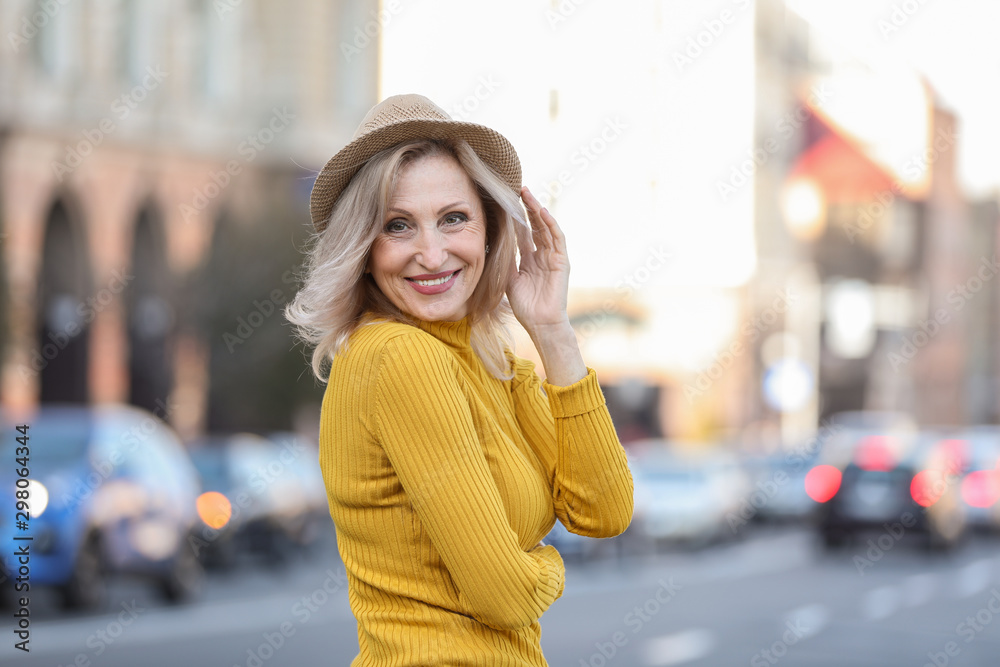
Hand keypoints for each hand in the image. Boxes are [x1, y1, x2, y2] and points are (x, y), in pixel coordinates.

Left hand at [507, 186, 570, 333]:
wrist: (540, 323)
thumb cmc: (525, 306)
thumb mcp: (508, 279)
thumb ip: (505, 260)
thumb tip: (494, 243)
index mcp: (530, 259)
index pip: (523, 233)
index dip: (516, 218)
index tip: (506, 202)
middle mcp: (543, 255)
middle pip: (535, 226)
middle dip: (527, 208)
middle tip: (517, 190)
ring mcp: (553, 257)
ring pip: (546, 227)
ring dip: (537, 210)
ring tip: (528, 194)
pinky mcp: (562, 261)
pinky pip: (557, 239)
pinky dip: (550, 224)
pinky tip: (541, 212)